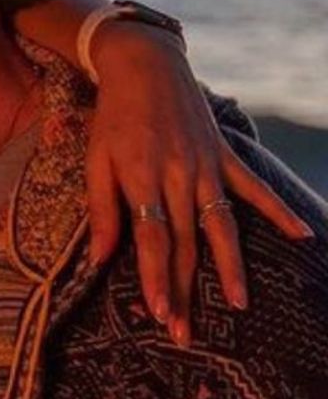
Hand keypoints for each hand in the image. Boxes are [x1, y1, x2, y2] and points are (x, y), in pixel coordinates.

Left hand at [85, 22, 313, 346]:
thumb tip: (100, 259)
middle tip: (184, 332)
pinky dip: (277, 210)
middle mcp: (179, 176)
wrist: (144, 66)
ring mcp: (206, 166)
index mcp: (142, 178)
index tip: (158, 313)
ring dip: (231, 267)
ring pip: (221, 225)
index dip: (156, 277)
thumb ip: (102, 210)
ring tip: (240, 303)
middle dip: (184, 289)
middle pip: (185, 243)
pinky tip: (302, 235)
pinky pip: (254, 188)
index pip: (152, 239)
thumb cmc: (113, 118)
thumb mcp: (96, 160)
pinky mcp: (224, 155)